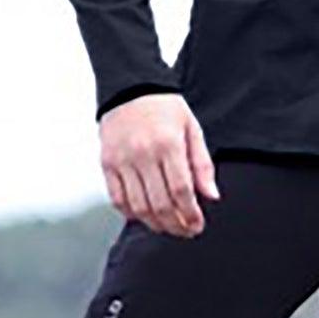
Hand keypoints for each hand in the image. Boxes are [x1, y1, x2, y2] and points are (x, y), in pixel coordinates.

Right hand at [99, 92, 219, 236]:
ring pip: (138, 206)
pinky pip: (117, 198)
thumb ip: (202, 164)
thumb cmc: (164, 107)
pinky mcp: (107, 163)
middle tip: (186, 231)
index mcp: (168, 144)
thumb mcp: (192, 129)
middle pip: (160, 203)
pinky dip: (131, 213)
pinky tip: (144, 216)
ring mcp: (122, 160)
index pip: (181, 191)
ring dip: (155, 224)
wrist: (129, 86)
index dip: (191, 214)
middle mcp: (143, 154)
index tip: (197, 225)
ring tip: (167, 227)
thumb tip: (211, 196)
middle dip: (176, 224)